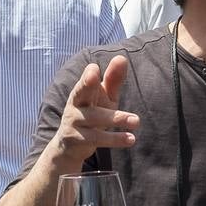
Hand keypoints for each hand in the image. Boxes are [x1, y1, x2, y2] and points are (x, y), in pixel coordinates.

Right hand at [44, 56, 139, 171]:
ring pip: (95, 118)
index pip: (84, 82)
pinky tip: (131, 139)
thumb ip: (112, 80)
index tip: (94, 68)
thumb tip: (122, 57)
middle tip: (94, 76)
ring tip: (137, 121)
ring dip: (116, 118)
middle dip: (86, 83)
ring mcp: (75, 123)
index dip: (88, 76)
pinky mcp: (78, 141)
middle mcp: (75, 106)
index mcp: (81, 93)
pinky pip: (97, 139)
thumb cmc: (91, 116)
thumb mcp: (103, 99)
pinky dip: (115, 139)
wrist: (68, 148)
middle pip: (81, 93)